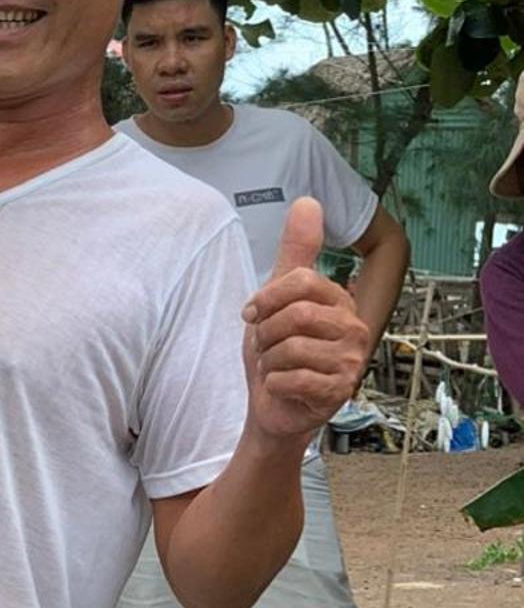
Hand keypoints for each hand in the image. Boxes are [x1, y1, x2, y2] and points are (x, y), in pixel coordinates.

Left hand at [243, 198, 368, 441]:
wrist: (275, 407)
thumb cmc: (277, 353)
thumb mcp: (277, 298)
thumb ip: (294, 252)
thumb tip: (308, 200)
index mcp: (340, 301)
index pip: (302, 282)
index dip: (266, 299)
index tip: (253, 316)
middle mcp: (353, 327)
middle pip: (296, 315)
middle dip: (266, 335)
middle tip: (267, 348)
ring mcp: (351, 360)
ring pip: (291, 348)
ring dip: (269, 361)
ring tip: (276, 367)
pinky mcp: (340, 390)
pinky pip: (292, 378)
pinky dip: (275, 384)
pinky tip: (283, 386)